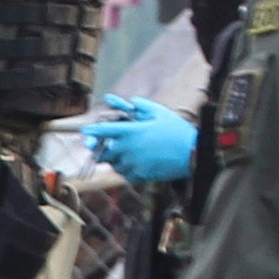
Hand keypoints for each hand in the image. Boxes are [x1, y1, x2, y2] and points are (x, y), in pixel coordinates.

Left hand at [81, 95, 196, 186]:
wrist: (192, 153)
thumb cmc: (176, 130)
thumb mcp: (159, 112)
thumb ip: (141, 106)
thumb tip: (129, 102)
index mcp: (131, 131)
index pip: (103, 131)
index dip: (93, 132)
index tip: (86, 132)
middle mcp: (128, 149)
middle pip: (105, 152)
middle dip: (104, 149)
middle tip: (109, 146)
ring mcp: (134, 164)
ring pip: (115, 165)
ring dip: (117, 160)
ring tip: (127, 154)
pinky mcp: (141, 176)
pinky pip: (126, 175)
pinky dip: (128, 170)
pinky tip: (137, 164)